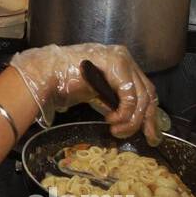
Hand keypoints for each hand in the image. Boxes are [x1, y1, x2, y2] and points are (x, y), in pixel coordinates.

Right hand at [8, 43, 159, 141]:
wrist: (46, 74)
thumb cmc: (64, 84)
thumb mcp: (97, 94)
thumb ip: (115, 102)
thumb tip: (132, 121)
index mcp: (122, 62)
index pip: (145, 89)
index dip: (149, 114)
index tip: (150, 134)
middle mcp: (125, 57)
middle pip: (148, 93)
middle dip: (148, 119)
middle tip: (147, 139)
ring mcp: (121, 59)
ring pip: (141, 97)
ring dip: (132, 120)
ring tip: (117, 130)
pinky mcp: (116, 65)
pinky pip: (130, 96)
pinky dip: (124, 112)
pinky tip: (111, 120)